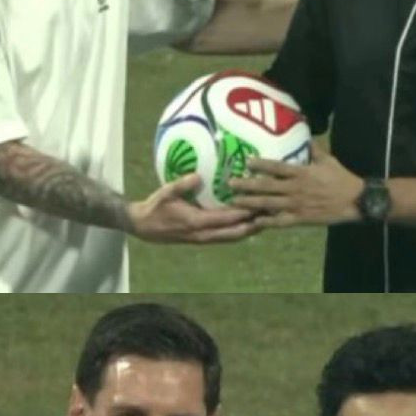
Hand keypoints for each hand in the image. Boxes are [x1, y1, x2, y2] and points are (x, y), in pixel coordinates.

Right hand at [128, 175, 258, 243]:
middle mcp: (204, 234)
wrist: (144, 227)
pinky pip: (227, 237)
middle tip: (271, 213)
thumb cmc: (155, 207)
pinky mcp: (204, 239)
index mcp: (197, 223)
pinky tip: (250, 224)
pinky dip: (241, 231)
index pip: (227, 219)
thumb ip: (183, 185)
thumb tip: (198, 176)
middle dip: (255, 225)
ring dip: (250, 230)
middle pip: (236, 233)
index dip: (245, 213)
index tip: (260, 204)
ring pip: (233, 237)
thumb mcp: (166, 193)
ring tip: (267, 219)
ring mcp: (205, 239)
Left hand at [229, 143, 363, 226]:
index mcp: (302, 172)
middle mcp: (295, 188)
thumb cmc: (341, 178)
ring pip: (269, 204)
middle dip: (247, 185)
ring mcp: (297, 205)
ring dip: (250, 203)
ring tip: (234, 202)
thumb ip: (314, 149)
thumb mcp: (328, 160)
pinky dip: (267, 222)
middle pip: (267, 186)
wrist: (355, 201)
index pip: (277, 167)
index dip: (261, 164)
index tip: (246, 162)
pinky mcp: (300, 219)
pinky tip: (254, 221)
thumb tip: (305, 135)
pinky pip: (280, 221)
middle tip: (230, 183)